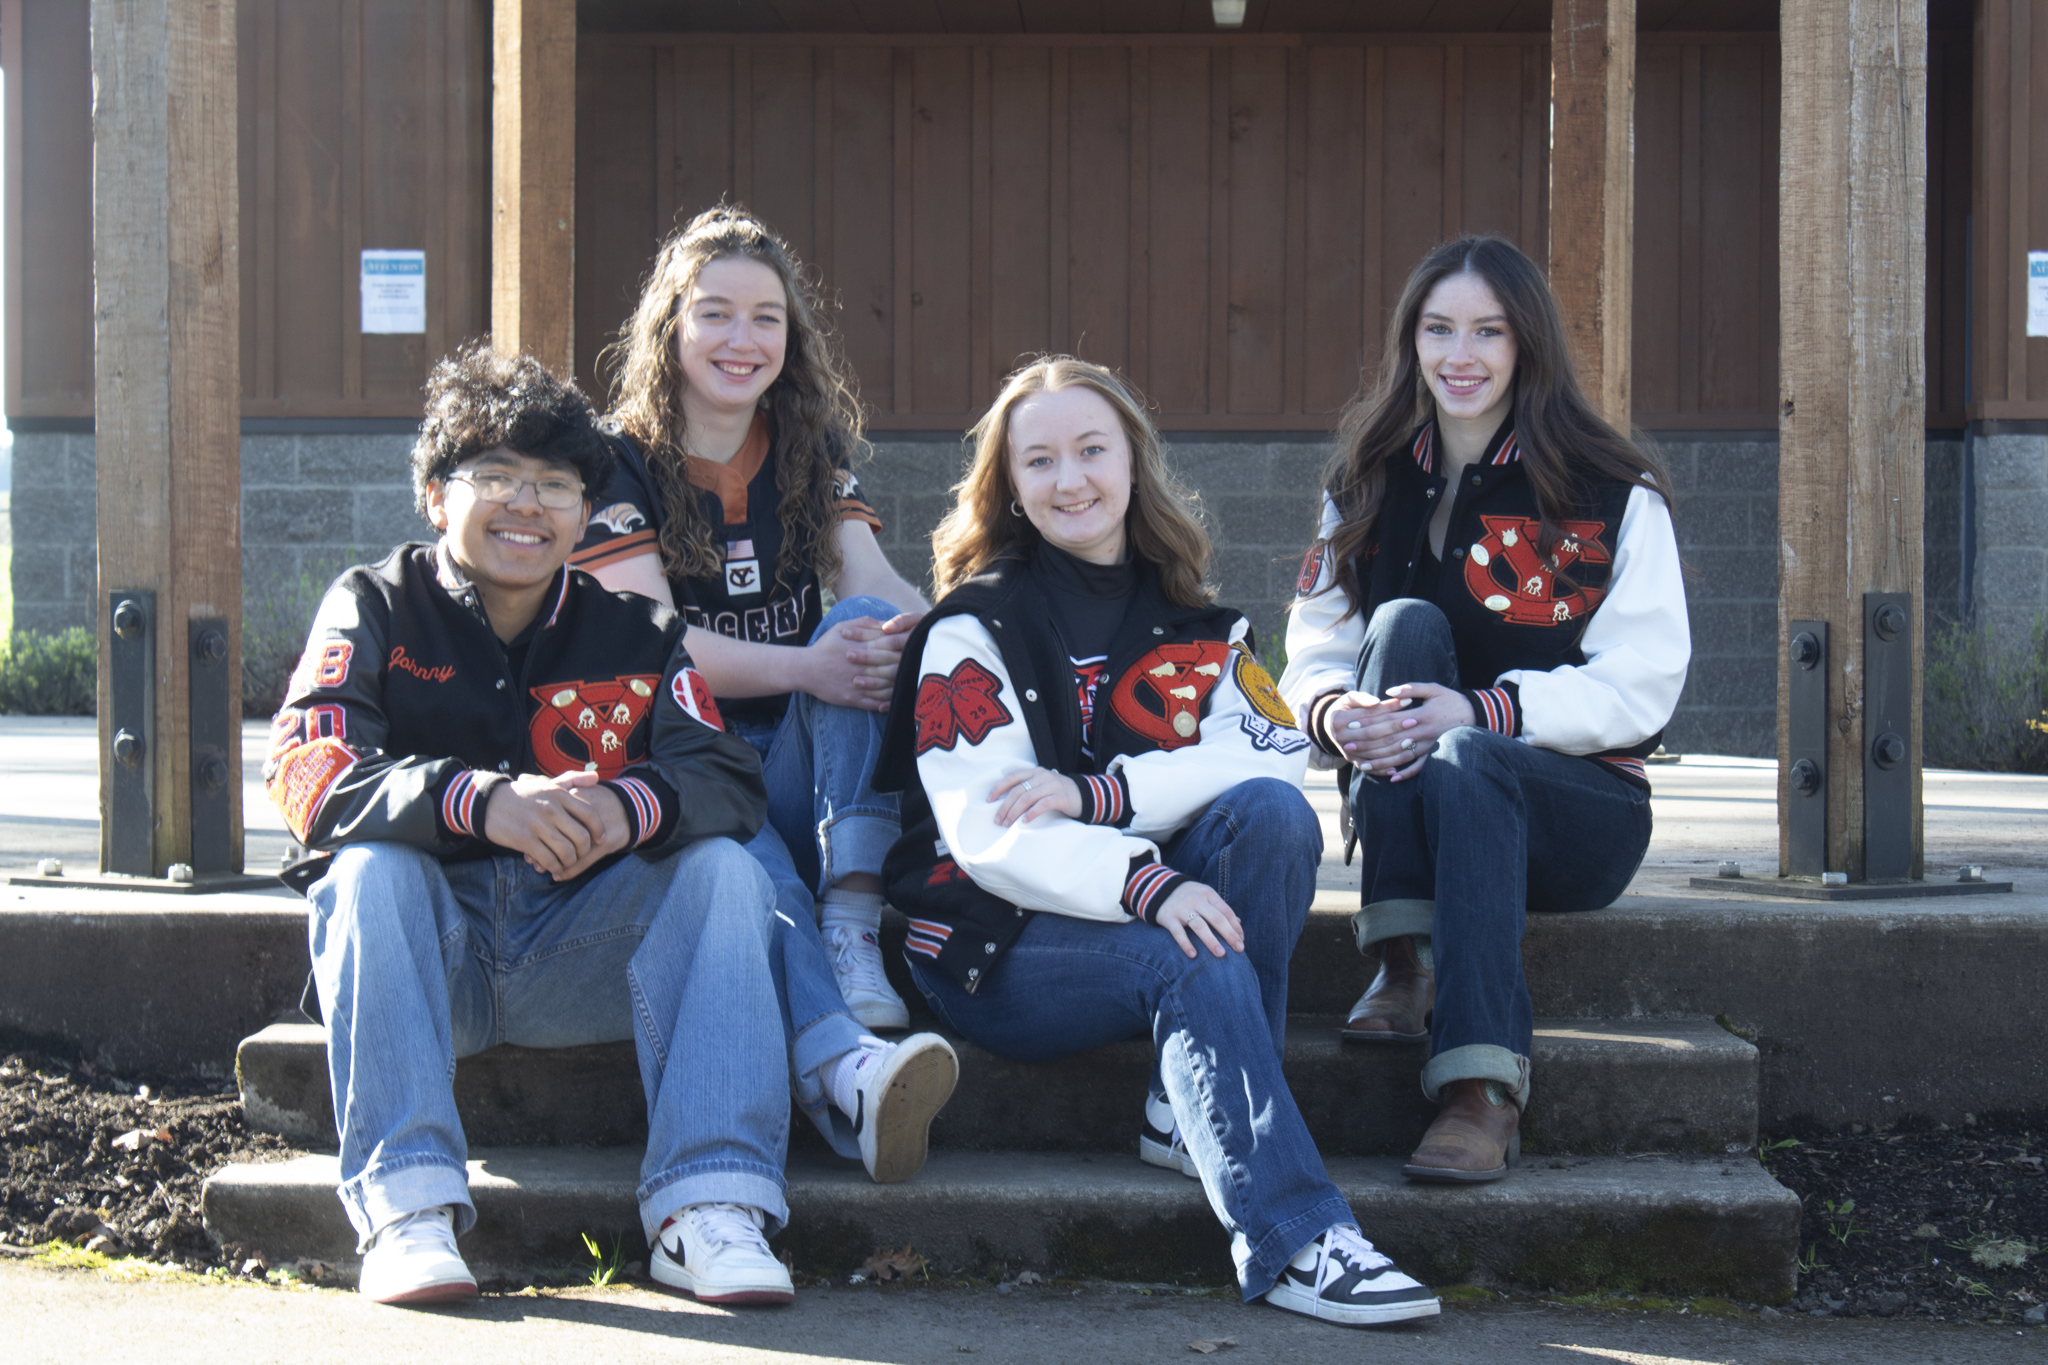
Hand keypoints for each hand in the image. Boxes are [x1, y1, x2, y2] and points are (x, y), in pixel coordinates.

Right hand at [482, 772, 628, 879]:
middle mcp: (551, 809)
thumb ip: (573, 779)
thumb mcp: (546, 782)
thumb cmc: (522, 794)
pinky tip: (554, 868)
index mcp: (559, 794)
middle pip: (581, 837)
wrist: (488, 803)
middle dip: (585, 850)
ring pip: (567, 851)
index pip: (590, 814)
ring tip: (567, 863)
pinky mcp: (525, 840)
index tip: (600, 839)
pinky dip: (555, 867)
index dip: (599, 830)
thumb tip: (597, 778)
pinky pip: (548, 859)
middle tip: (581, 855)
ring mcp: (538, 825)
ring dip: (570, 862)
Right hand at [799, 613, 920, 711]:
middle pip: (892, 666)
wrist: (805, 669)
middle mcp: (862, 666)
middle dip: (909, 665)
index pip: (890, 645)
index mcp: (861, 647)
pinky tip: (897, 701)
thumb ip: (865, 623)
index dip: (906, 645)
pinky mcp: (853, 700)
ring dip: (901, 686)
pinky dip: (887, 704)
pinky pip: (875, 703)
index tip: (918, 644)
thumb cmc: (826, 646)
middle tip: (924, 664)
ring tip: (914, 684)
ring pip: (887, 687)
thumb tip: (888, 623)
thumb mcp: (842, 626)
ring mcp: (858, 685)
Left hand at [988, 765, 1081, 825]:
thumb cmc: (1059, 793)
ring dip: (1014, 812)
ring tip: (1007, 824)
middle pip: (1017, 791)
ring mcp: (1052, 786)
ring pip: (1027, 798)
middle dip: (1004, 806)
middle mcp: (1042, 776)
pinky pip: (1042, 804)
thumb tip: (1004, 802)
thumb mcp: (1042, 785)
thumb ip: (1027, 788)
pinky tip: (1024, 821)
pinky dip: (1031, 813)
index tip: (988, 800)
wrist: (1085, 795)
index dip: (998, 788)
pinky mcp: (1060, 797)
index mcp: (1035, 772)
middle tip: (997, 820)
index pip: (1012, 777)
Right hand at [1151, 881, 1245, 958]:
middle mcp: (1196, 900)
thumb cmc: (1188, 896)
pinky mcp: (1168, 917)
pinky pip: (1178, 932)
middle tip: (1239, 949)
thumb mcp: (1205, 896)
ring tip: (1221, 954)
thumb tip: (1239, 924)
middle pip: (1217, 918)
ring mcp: (1182, 909)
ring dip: (1211, 941)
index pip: (1226, 911)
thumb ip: (1220, 909)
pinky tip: (1193, 955)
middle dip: (1230, 935)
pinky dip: (1186, 943)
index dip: (1236, 927)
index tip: (1242, 941)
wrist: (1157, 887)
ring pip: (1200, 925)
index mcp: (1208, 894)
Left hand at [1328, 682, 1476, 781]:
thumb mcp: (1433, 689)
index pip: (1389, 720)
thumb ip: (1410, 689)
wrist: (1476, 714)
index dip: (1370, 723)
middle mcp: (1423, 732)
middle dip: (1368, 744)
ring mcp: (1429, 746)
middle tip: (1348, 746)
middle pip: (1390, 740)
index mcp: (1420, 715)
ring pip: (1401, 757)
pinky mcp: (1435, 754)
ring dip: (1381, 762)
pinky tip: (1391, 778)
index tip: (1353, 725)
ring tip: (1362, 765)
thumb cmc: (1451, 700)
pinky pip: (1419, 767)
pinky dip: (1406, 774)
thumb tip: (1389, 693)